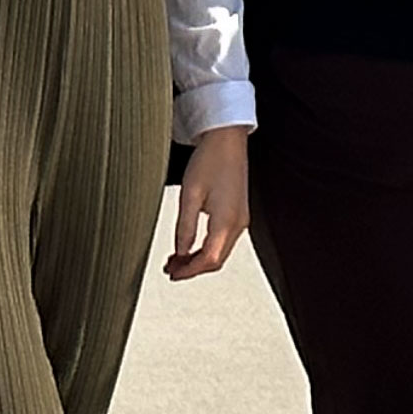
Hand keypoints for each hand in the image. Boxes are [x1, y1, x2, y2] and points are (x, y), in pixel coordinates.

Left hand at [167, 125, 251, 280]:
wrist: (227, 140)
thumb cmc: (210, 160)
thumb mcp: (190, 195)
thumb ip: (185, 228)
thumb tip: (181, 252)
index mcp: (226, 220)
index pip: (208, 259)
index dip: (189, 271)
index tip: (173, 274)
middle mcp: (238, 223)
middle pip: (216, 259)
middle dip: (193, 268)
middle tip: (171, 269)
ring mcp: (241, 218)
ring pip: (221, 251)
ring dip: (200, 259)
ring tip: (177, 259)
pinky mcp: (239, 213)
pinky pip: (224, 240)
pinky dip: (208, 248)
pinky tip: (192, 246)